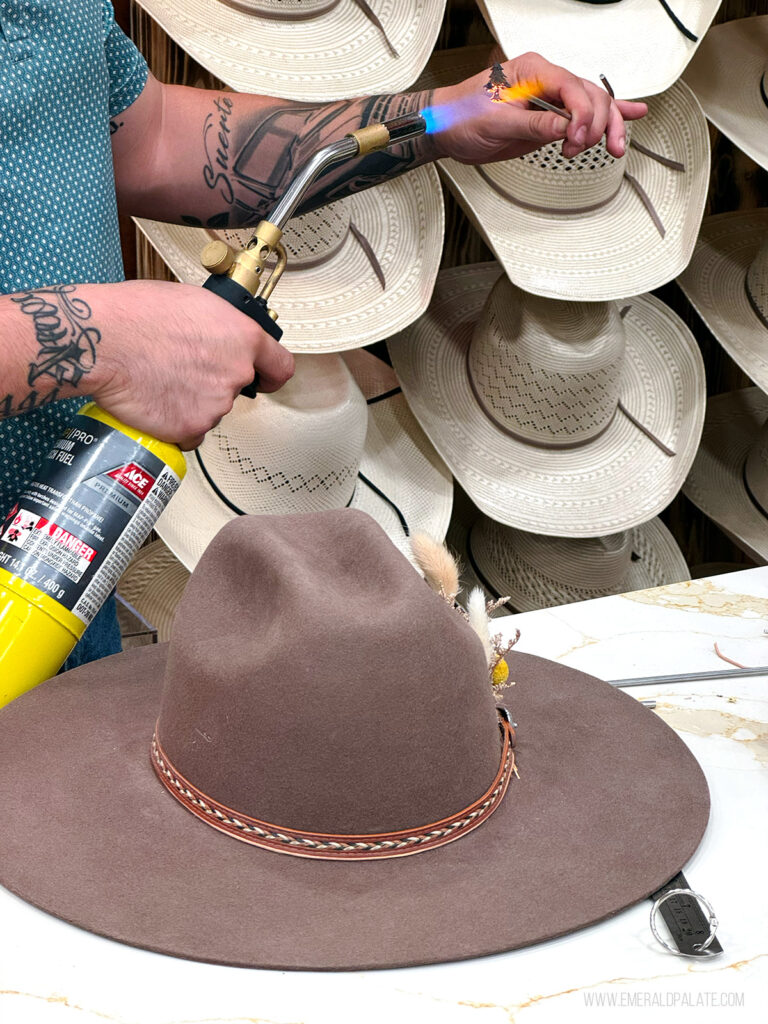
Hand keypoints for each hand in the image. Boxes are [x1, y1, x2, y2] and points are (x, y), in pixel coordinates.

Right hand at [90, 280, 294, 449]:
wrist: (106, 341)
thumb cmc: (138, 314)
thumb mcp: (193, 301)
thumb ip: (219, 326)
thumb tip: (217, 335)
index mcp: (243, 338)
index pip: (280, 368)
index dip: (270, 375)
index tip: (263, 380)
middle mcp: (236, 374)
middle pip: (235, 388)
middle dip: (215, 384)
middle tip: (184, 371)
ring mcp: (215, 405)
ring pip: (211, 411)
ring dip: (192, 403)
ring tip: (162, 381)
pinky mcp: (191, 428)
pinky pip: (189, 433)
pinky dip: (176, 425)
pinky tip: (157, 404)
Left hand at [429, 52, 647, 164]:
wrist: (446, 128)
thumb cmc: (461, 116)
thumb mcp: (495, 123)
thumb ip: (532, 125)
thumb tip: (562, 129)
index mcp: (532, 70)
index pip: (572, 86)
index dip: (581, 114)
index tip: (575, 138)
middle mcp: (545, 80)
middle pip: (591, 96)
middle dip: (596, 124)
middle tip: (579, 148)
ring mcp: (550, 99)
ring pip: (594, 106)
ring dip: (607, 126)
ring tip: (613, 147)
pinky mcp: (550, 118)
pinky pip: (583, 113)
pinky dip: (608, 115)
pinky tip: (631, 115)